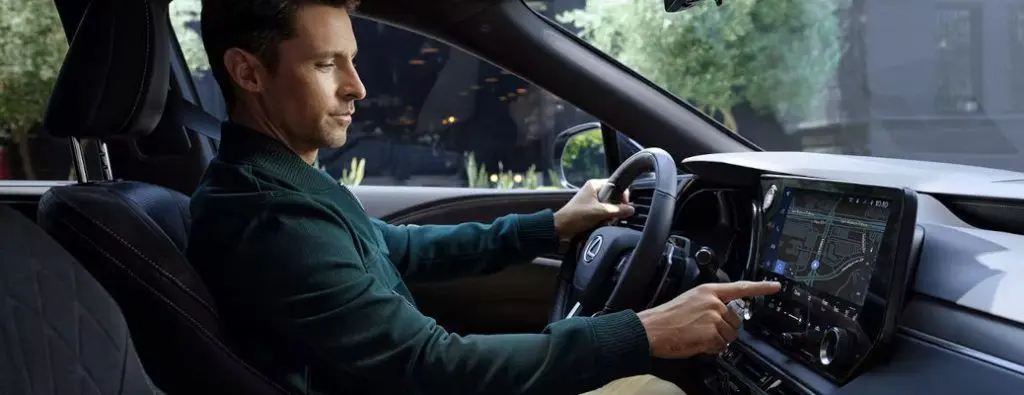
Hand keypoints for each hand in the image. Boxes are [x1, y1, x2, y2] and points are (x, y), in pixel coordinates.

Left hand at [552, 179, 634, 239]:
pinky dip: (605, 219)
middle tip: (615, 216)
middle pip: (614, 197)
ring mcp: (592, 201)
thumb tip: (632, 209)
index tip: (625, 206)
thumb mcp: (600, 212)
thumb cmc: (577, 216)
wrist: (561, 228)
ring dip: (610, 215)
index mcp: (595, 184)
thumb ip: (617, 210)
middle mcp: (594, 190)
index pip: (616, 185)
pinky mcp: (590, 210)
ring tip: (607, 222)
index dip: (623, 195)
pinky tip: (603, 224)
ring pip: (609, 206)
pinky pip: (604, 213)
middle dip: (616, 207)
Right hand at [637, 281, 781, 358]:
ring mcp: (714, 318)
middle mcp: (714, 302)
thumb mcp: (689, 301)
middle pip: (736, 320)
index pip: (740, 287)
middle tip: (704, 331)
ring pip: (730, 335)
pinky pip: (721, 345)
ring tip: (698, 336)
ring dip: (718, 340)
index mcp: (708, 291)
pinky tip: (697, 343)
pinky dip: (712, 348)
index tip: (775, 286)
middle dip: (725, 329)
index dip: (761, 287)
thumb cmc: (666, 317)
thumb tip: (723, 316)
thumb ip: (710, 304)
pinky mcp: (712, 333)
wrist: (652, 329)